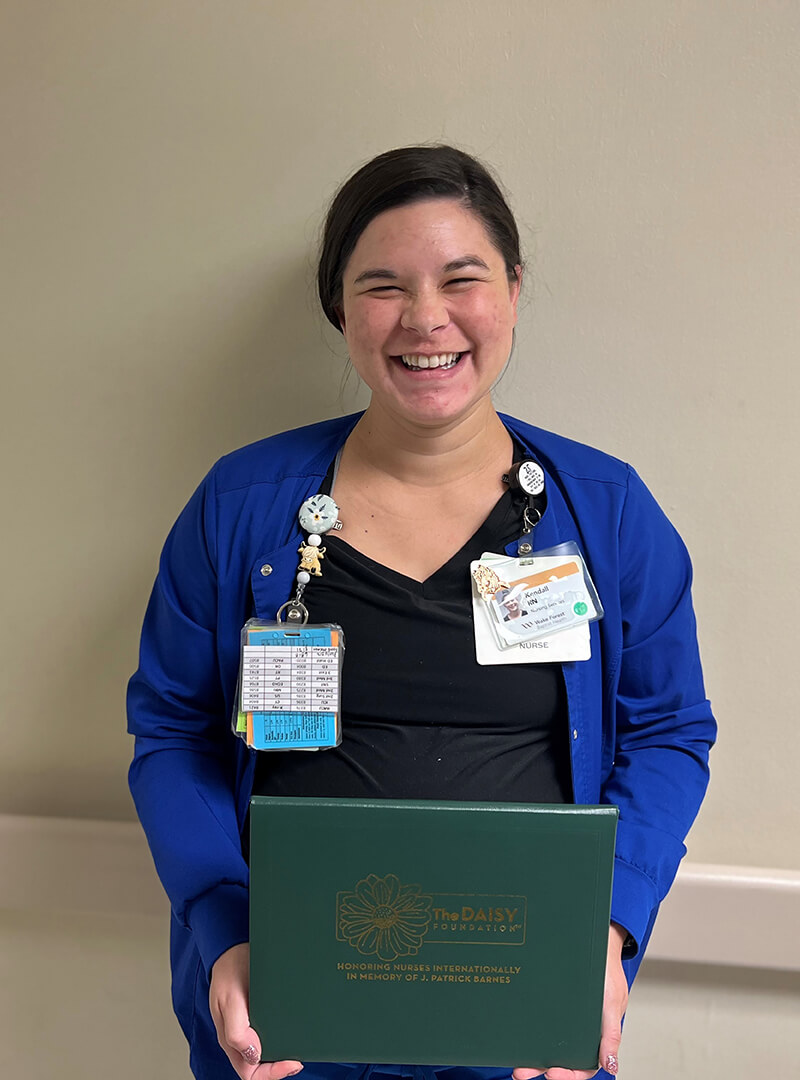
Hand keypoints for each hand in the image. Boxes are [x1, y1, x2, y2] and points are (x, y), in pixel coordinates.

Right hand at [209, 943, 302, 1079]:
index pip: (250, 1072)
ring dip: (283, 1052)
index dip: (271, 1073)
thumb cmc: (229, 971)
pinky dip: (284, 1036)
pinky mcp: (259, 1013)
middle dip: (280, 1066)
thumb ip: (237, 1030)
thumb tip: (253, 1055)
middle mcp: (240, 1036)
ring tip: (301, 1045)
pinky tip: (295, 1029)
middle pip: (260, 1066)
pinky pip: (271, 1032)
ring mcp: (250, 1025)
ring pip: (266, 1051)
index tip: (291, 1062)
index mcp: (230, 1039)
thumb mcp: (230, 999)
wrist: (233, 946)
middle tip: (300, 1057)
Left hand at [512, 922, 628, 1078]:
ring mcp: (563, 1020)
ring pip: (547, 1046)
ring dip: (532, 1059)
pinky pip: (539, 1023)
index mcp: (596, 1037)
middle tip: (523, 1073)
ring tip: (516, 1066)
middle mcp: (577, 1032)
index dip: (569, 1075)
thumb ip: (611, 1034)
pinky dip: (528, 1035)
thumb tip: (611, 1065)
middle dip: (542, 1069)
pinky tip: (516, 1040)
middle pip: (560, 1060)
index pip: (583, 1066)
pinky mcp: (551, 1005)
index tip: (553, 1074)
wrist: (597, 944)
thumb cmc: (608, 975)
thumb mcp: (612, 1003)